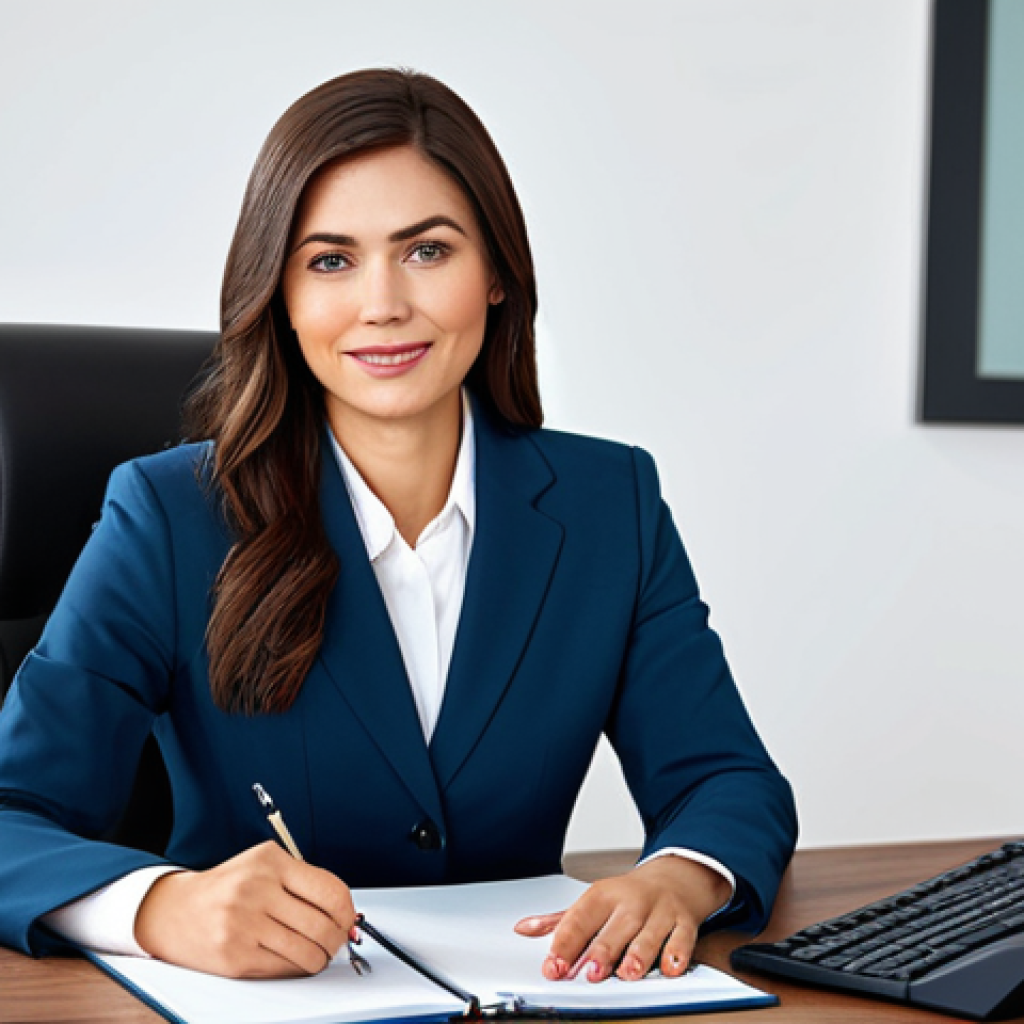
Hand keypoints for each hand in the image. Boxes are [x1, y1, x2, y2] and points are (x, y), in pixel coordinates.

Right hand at [134, 841, 356, 977]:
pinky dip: (296, 968)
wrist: (174, 910)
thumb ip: (304, 885)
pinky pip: (284, 968)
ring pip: (307, 951)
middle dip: (337, 939)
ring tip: (317, 953)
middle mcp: (256, 888)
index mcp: (270, 861)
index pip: (330, 889)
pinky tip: (293, 959)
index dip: (348, 911)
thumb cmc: (228, 888)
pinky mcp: (235, 955)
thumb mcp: (264, 868)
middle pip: (322, 925)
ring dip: (320, 958)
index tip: (349, 920)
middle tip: (337, 941)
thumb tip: (348, 915)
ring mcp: (244, 923)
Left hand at [514, 857, 730, 982]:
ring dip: (639, 954)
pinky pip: (683, 938)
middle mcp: (632, 902)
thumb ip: (561, 920)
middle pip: (616, 926)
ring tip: (628, 973)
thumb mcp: (594, 902)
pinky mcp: (685, 922)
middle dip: (603, 950)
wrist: (675, 877)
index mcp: (604, 895)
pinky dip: (677, 953)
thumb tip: (524, 928)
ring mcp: (660, 912)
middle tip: (591, 972)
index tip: (553, 966)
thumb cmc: (629, 897)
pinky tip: (669, 967)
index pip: (580, 918)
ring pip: (649, 934)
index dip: (565, 943)